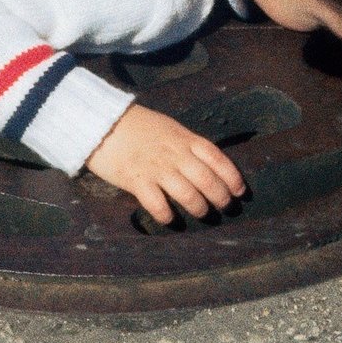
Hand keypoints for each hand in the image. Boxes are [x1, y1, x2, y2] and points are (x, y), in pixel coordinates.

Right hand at [85, 105, 245, 224]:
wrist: (101, 122)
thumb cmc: (135, 125)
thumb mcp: (167, 127)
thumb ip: (185, 143)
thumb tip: (203, 162)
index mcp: (184, 138)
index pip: (216, 158)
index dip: (232, 176)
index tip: (240, 191)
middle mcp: (174, 154)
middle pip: (207, 179)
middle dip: (221, 197)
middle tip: (225, 207)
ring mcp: (156, 168)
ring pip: (188, 194)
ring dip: (199, 208)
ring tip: (203, 214)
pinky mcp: (136, 181)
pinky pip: (157, 204)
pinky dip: (167, 215)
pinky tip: (171, 220)